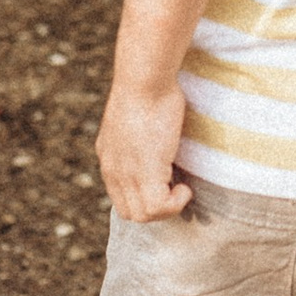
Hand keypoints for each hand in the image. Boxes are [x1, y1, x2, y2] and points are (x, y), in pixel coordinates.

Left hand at [97, 81, 191, 222]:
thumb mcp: (136, 114)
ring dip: (167, 208)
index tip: (166, 182)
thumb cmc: (147, 86)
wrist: (144, 80)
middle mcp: (112, 170)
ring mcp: (127, 174)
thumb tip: (158, 134)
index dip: (144, 196)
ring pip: (143, 216)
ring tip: (183, 188)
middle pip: (129, 212)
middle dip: (156, 209)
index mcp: (109, 156)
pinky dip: (176, 203)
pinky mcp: (145, 173)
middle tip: (176, 189)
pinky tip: (186, 187)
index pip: (120, 194)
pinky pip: (158, 208)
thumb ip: (139, 132)